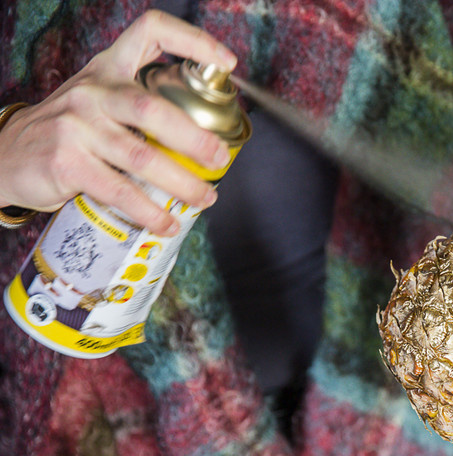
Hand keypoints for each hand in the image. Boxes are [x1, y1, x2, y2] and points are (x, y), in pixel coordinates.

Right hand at [0, 10, 236, 235]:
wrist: (7, 154)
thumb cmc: (70, 130)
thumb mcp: (100, 100)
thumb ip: (143, 104)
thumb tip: (206, 137)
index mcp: (109, 69)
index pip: (150, 32)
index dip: (192, 41)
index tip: (226, 62)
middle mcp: (94, 92)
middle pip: (152, 108)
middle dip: (194, 138)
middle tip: (218, 158)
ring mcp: (77, 126)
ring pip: (142, 157)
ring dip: (181, 183)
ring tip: (204, 198)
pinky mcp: (67, 162)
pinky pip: (119, 190)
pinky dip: (149, 211)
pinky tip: (166, 222)